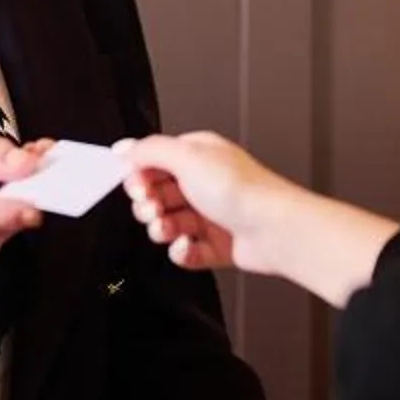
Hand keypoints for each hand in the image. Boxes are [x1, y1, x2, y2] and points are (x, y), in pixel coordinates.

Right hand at [117, 131, 297, 275]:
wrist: (275, 229)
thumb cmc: (243, 190)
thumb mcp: (188, 156)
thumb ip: (150, 150)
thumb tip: (124, 148)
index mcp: (198, 156)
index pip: (155, 163)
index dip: (140, 177)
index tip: (137, 187)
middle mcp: (205, 184)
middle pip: (158, 196)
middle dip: (148, 205)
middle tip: (153, 209)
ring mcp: (211, 215)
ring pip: (169, 225)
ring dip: (162, 229)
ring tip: (170, 230)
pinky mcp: (218, 245)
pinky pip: (187, 251)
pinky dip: (183, 252)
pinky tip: (188, 246)